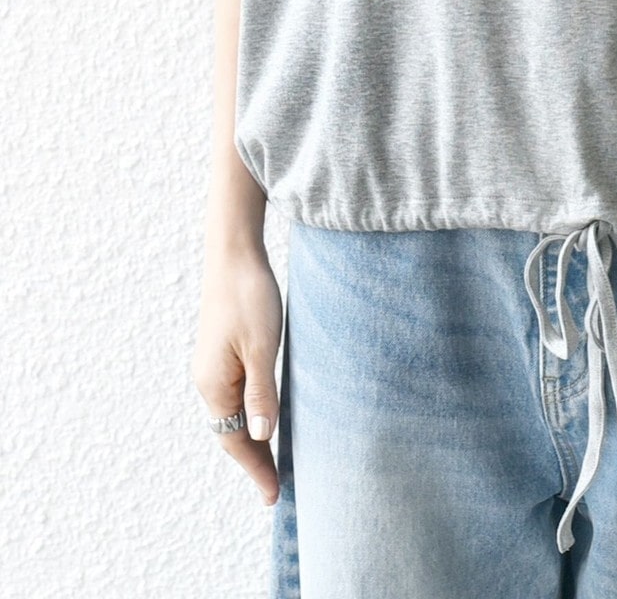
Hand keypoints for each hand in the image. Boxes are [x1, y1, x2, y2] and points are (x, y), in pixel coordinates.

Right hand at [193, 242, 283, 505]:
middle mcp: (208, 380)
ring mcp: (213, 366)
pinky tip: (264, 415)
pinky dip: (249, 413)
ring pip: (232, 414)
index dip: (255, 468)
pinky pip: (235, 395)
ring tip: (273, 461)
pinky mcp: (223, 350)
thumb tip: (260, 437)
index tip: (273, 495)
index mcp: (214, 384)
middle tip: (276, 487)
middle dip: (253, 460)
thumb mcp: (261, 347)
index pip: (235, 441)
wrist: (234, 254)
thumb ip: (261, 393)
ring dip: (251, 438)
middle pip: (230, 433)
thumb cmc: (250, 296)